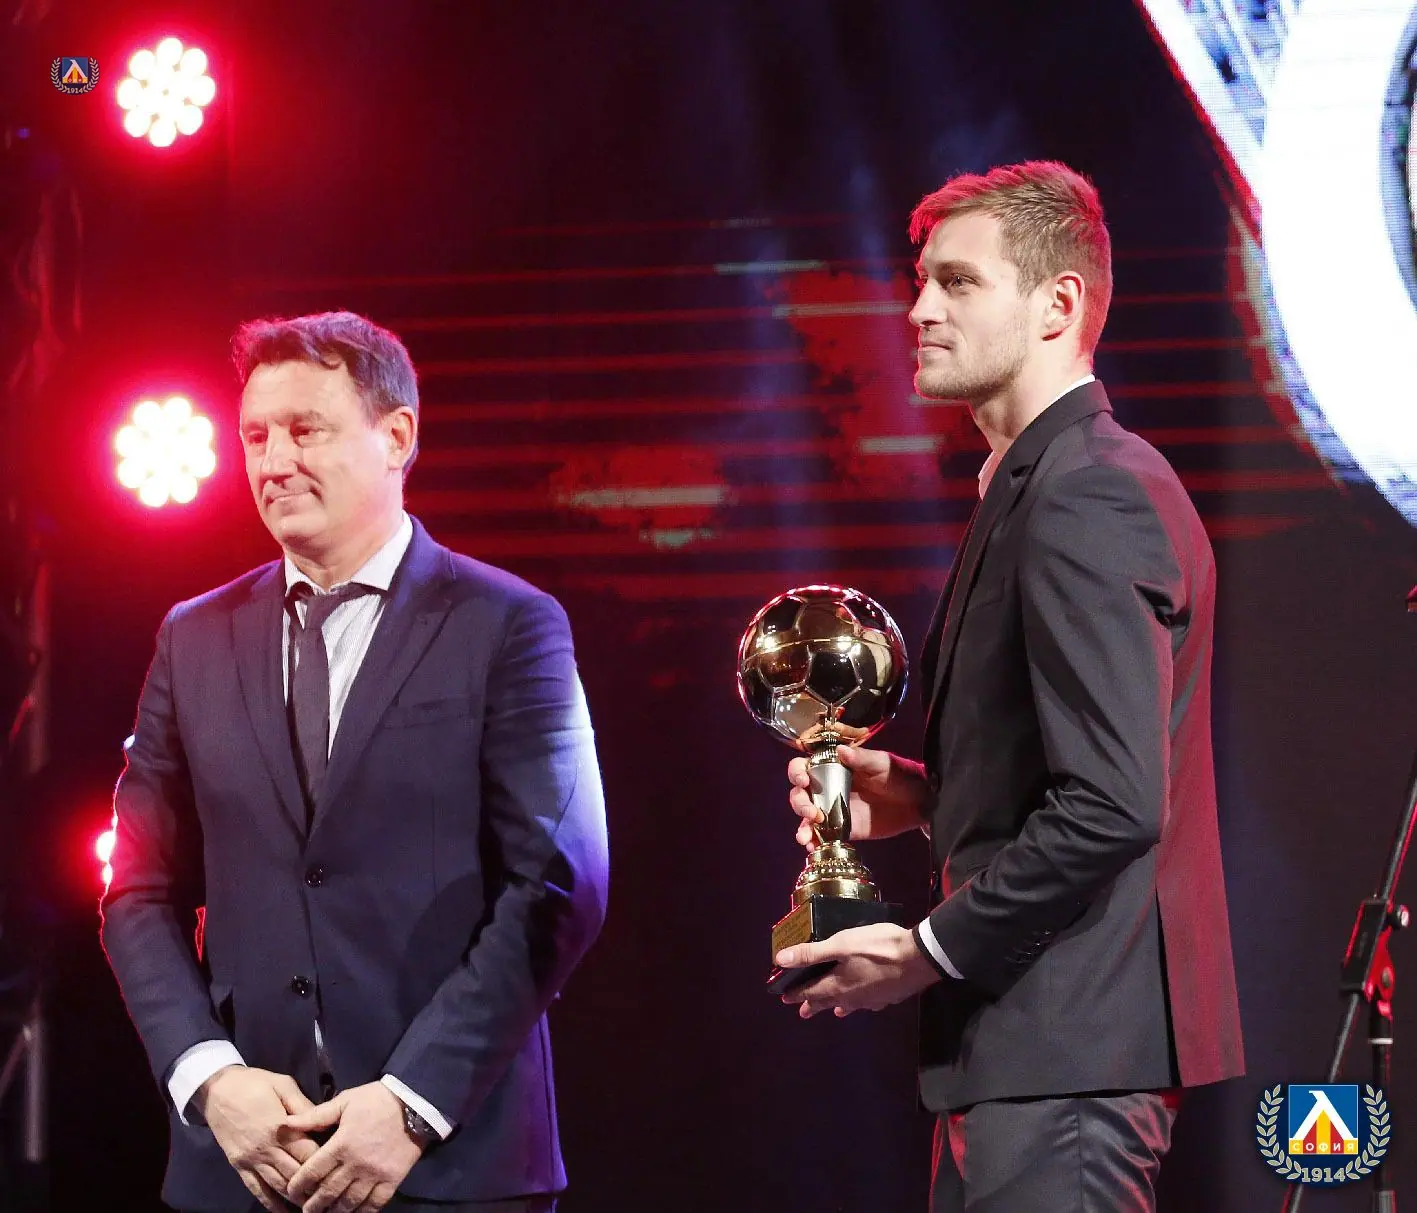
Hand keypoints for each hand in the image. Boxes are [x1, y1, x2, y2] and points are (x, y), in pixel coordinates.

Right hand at [196, 1066, 319, 1211]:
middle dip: (314, 1184)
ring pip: (278, 1186)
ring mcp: (251, 1160)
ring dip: (296, 1197)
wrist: (217, 1090)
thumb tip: (322, 1121)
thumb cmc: (254, 1084)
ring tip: (314, 1203)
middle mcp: (265, 1149)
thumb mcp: (283, 1085)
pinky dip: (271, 1204)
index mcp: (279, 1128)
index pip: (307, 1153)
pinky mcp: (240, 1167)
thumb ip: (303, 1106)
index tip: (339, 1168)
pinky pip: (257, 1191)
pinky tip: (285, 1212)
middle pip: (294, 1173)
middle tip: (332, 1191)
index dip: (324, 1162)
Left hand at [284, 1082, 422, 1212]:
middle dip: (313, 1205)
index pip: (312, 1172)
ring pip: (349, 1202)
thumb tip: (287, 1123)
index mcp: (341, 1145)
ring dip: (335, 1211)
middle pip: (328, 1192)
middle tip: (306, 1211)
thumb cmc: (377, 1099)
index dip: (298, 1186)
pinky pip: (375, 1204)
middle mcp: (355, 1164)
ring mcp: (375, 1174)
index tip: (292, 1192)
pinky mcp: (392, 1179)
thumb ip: (316, 1115)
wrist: (416, 1103)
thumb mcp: (345, 1101)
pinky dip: (362, 1212)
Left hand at [776, 923, 939, 1016]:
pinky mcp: (888, 997)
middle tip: (803, 1012)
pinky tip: (864, 1001)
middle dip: (814, 1004)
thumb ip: (812, 954)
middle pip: (828, 1001)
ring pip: (848, 1005)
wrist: (919, 958)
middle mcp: (852, 997)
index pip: (810, 991)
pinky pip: (867, 1003)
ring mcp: (871, 1000)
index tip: (784, 997)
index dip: (796, 993)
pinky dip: (859, 1003)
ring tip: (833, 1011)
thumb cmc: (876, 948)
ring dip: (836, 1006)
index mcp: (837, 985)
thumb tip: (780, 961)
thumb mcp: (841, 945)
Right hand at [787, 747, 929, 850]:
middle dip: (800, 803)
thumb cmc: (900, 775)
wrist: (920, 802)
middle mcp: (828, 787)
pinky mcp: (843, 829)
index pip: (805, 766)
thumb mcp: (882, 764)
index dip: (797, 772)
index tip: (803, 780)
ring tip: (806, 836)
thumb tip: (841, 751)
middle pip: (801, 794)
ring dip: (802, 826)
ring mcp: (834, 809)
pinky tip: (812, 847)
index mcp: (834, 767)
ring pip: (807, 817)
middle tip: (812, 813)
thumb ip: (862, 758)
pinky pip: (823, 835)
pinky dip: (813, 842)